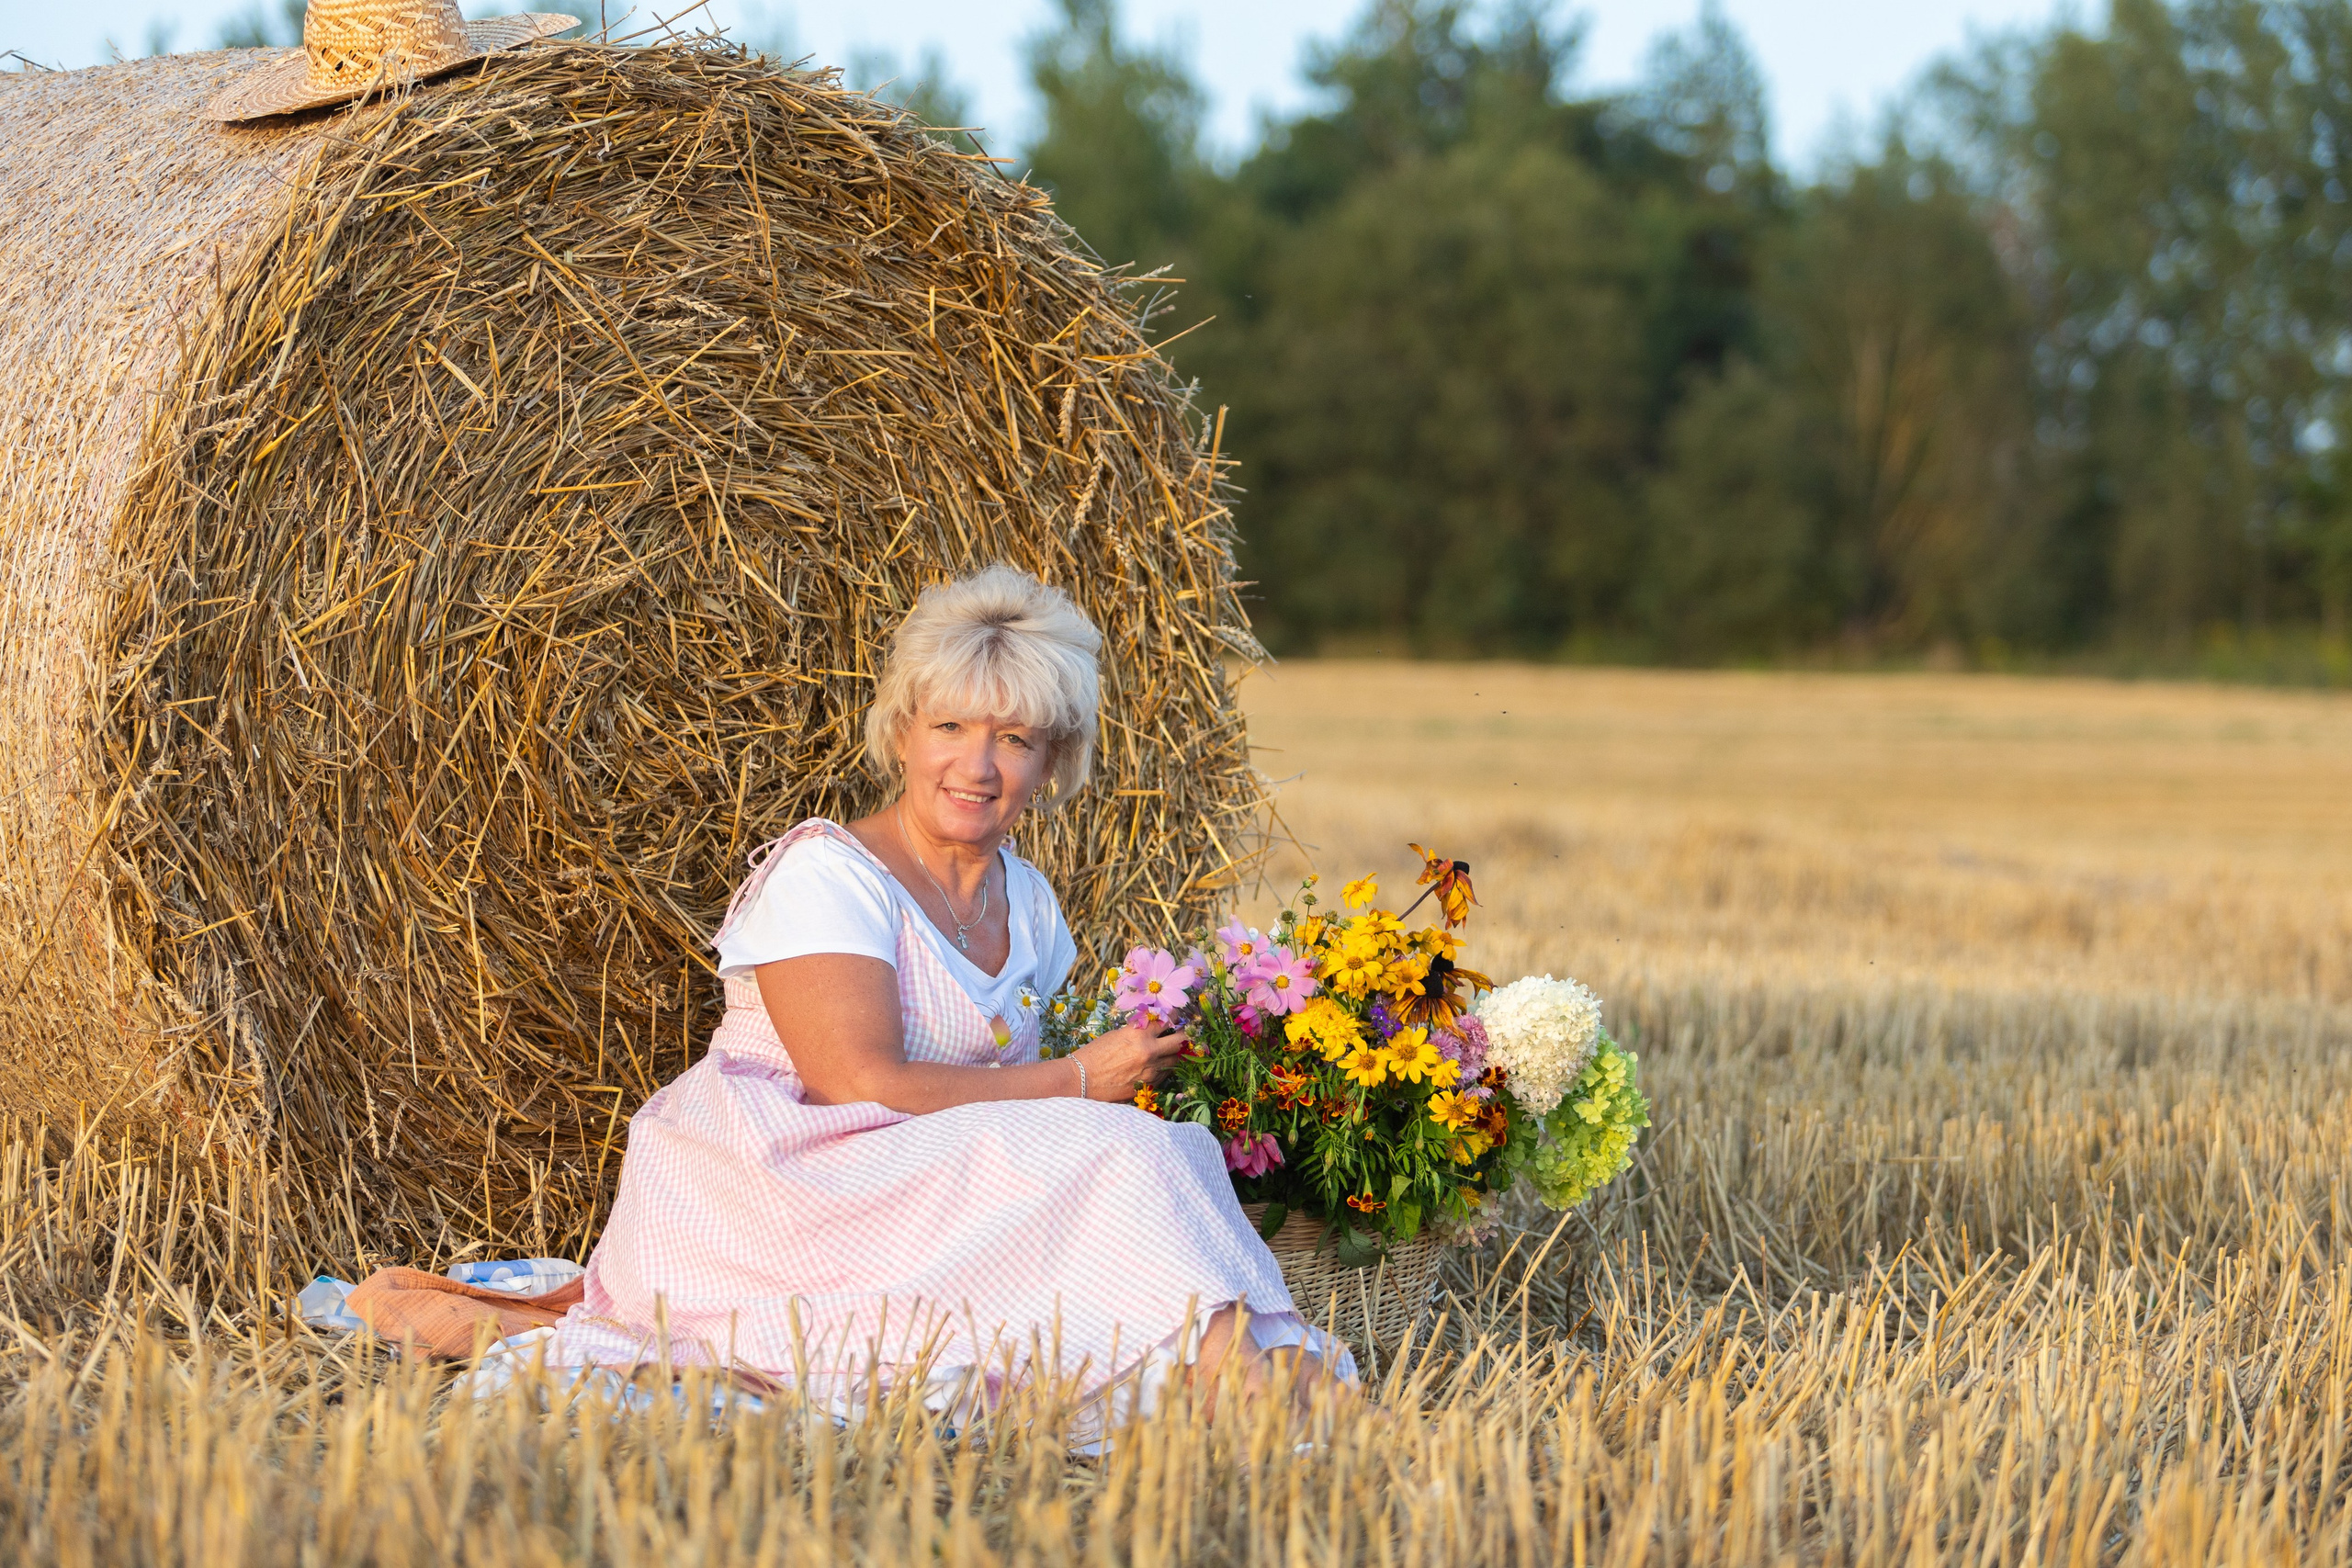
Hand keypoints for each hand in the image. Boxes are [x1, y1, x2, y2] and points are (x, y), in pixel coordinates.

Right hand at [1073, 1017, 1191, 1101]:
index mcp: (1139, 1034)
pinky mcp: (1149, 1086)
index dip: (1175, 1017)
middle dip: (1185, 1035)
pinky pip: (1165, 1075)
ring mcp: (1151, 1071)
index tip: (1176, 1017)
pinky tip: (1158, 1064)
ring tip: (1173, 1049)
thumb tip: (1155, 1027)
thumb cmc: (1095, 1054)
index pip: (1168, 1020)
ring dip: (1175, 1054)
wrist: (1081, 1080)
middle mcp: (1149, 1052)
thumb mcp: (1117, 1034)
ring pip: (1176, 1060)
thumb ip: (1139, 1031)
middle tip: (1185, 1032)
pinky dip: (1165, 1068)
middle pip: (1180, 1041)